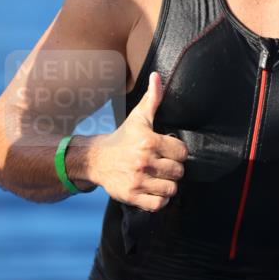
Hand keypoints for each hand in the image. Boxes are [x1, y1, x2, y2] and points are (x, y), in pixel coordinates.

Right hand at [90, 72, 187, 210]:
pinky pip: (158, 204)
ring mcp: (137, 180)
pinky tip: (154, 190)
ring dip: (167, 185)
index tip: (169, 151)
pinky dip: (159, 200)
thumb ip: (152, 98)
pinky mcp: (131, 196)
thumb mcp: (138, 117)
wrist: (96, 159)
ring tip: (159, 178)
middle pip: (178, 172)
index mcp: (148, 141)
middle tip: (163, 165)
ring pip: (171, 189)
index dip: (178, 152)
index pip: (182, 152)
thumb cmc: (123, 138)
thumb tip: (158, 75)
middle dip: (173, 169)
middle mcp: (143, 161)